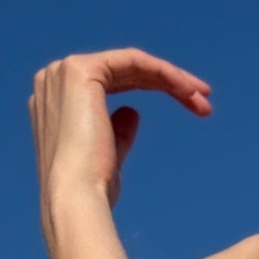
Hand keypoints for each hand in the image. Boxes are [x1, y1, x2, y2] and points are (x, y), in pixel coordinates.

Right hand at [30, 48, 210, 258]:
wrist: (77, 198)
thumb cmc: (94, 190)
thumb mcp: (110, 156)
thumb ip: (117, 132)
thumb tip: (131, 111)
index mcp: (58, 100)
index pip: (112, 82)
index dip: (152, 88)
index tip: (191, 106)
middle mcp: (54, 79)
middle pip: (124, 71)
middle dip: (168, 83)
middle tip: (204, 101)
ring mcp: (63, 72)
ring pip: (131, 64)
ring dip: (172, 78)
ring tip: (204, 99)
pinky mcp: (80, 70)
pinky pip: (132, 60)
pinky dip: (164, 72)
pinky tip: (188, 90)